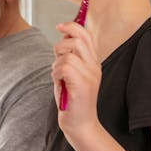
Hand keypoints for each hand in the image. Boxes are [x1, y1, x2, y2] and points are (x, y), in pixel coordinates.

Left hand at [52, 22, 101, 137]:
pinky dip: (56, 74)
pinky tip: (59, 84)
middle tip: (57, 59)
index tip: (60, 26)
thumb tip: (63, 37)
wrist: (80, 124)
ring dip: (56, 65)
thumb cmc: (72, 100)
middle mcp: (94, 66)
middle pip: (77, 40)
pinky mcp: (83, 85)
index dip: (72, 26)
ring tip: (59, 77)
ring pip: (67, 55)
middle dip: (61, 46)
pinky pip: (64, 67)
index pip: (86, 35)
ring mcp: (90, 75)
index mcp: (93, 62)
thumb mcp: (71, 74)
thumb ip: (69, 57)